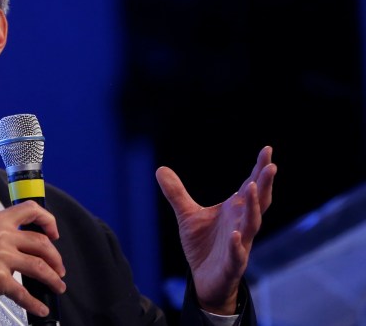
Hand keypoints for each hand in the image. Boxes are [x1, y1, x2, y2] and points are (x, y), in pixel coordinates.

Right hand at [0, 200, 66, 316]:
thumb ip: (4, 232)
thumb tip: (29, 243)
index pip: (30, 210)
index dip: (48, 220)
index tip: (54, 233)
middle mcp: (1, 235)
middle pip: (41, 243)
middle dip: (56, 259)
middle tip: (59, 269)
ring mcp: (1, 257)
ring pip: (39, 267)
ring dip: (53, 279)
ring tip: (57, 286)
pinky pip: (24, 293)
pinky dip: (35, 303)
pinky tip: (40, 307)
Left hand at [156, 146, 275, 314]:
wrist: (205, 280)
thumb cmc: (204, 245)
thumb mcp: (187, 215)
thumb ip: (177, 193)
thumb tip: (160, 169)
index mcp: (234, 210)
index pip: (251, 186)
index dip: (259, 169)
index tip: (267, 149)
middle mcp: (241, 224)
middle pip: (258, 202)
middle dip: (264, 184)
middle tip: (271, 166)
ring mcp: (240, 244)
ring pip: (252, 224)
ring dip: (253, 207)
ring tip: (251, 188)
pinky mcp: (233, 264)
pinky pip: (238, 254)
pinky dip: (238, 244)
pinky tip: (235, 234)